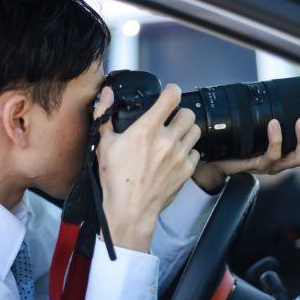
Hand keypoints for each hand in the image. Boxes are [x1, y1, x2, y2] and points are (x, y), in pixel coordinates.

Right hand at [94, 84, 200, 252]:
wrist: (130, 209)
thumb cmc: (115, 179)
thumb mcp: (103, 144)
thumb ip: (104, 114)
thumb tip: (107, 94)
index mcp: (146, 130)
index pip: (171, 97)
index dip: (172, 90)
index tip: (169, 92)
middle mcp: (166, 140)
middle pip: (188, 113)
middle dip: (180, 113)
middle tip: (171, 119)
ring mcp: (179, 155)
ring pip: (196, 130)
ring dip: (187, 130)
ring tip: (175, 136)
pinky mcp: (187, 170)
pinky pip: (196, 152)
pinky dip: (188, 151)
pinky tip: (176, 155)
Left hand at [192, 117, 299, 191]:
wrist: (215, 160)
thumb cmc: (238, 146)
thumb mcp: (262, 133)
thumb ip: (276, 123)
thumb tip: (286, 103)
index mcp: (289, 155)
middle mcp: (284, 162)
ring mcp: (273, 165)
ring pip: (296, 158)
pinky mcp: (258, 164)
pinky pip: (271, 154)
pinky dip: (275, 138)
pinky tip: (275, 124)